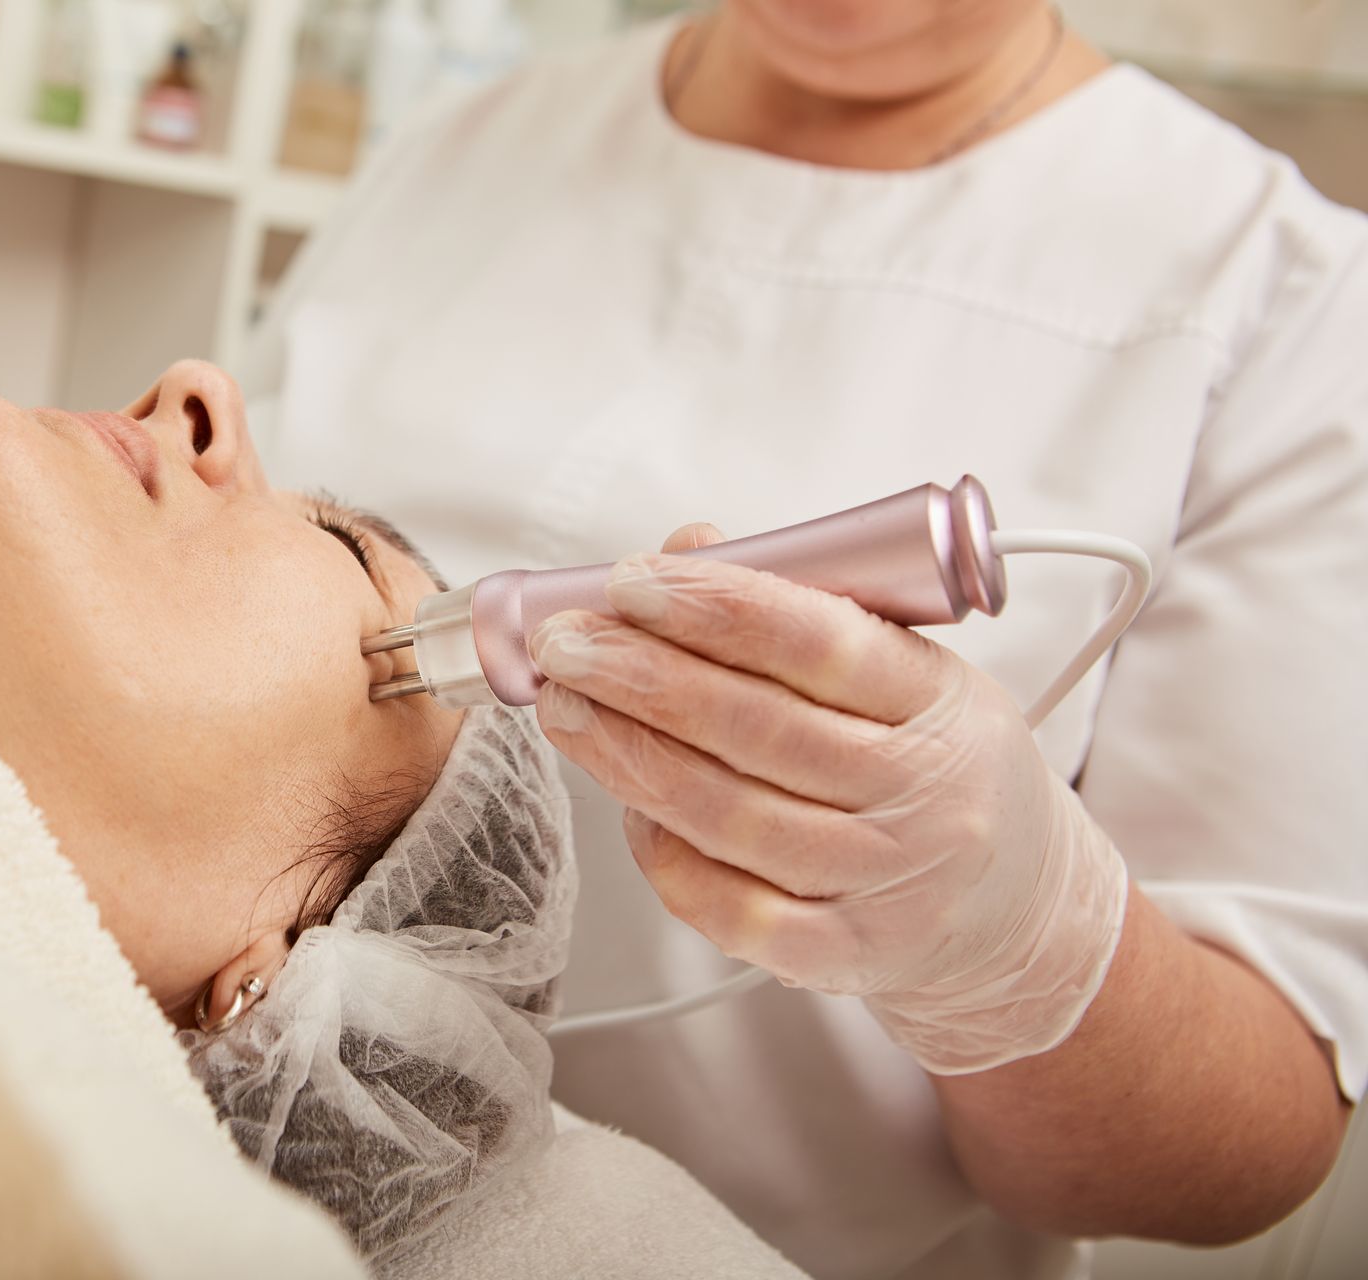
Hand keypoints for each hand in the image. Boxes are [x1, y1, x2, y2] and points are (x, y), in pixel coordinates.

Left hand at [530, 527, 1127, 1073]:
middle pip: (757, 730)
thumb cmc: (935, 765)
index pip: (822, 643)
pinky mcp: (842, 957)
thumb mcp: (906, 669)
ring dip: (627, 755)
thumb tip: (688, 550)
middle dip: (641, 676)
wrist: (1017, 909)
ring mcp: (884, 884)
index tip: (631, 580)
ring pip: (729, 816)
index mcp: (940, 703)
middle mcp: (921, 798)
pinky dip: (664, 855)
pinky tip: (625, 808)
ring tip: (565, 706)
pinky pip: (729, 909)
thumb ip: (799, 605)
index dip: (717, 607)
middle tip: (563, 642)